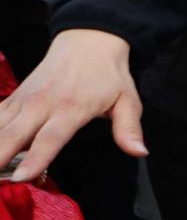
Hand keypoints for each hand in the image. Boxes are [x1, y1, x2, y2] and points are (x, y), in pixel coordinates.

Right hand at [0, 29, 143, 180]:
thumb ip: (129, 129)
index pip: (50, 138)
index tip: (21, 178)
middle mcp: (43, 104)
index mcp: (72, 108)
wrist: (87, 41)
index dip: (35, 159)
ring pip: (0, 125)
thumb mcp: (128, 101)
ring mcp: (26, 99)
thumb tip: (140, 152)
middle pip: (15, 134)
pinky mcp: (16, 96)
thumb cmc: (109, 75)